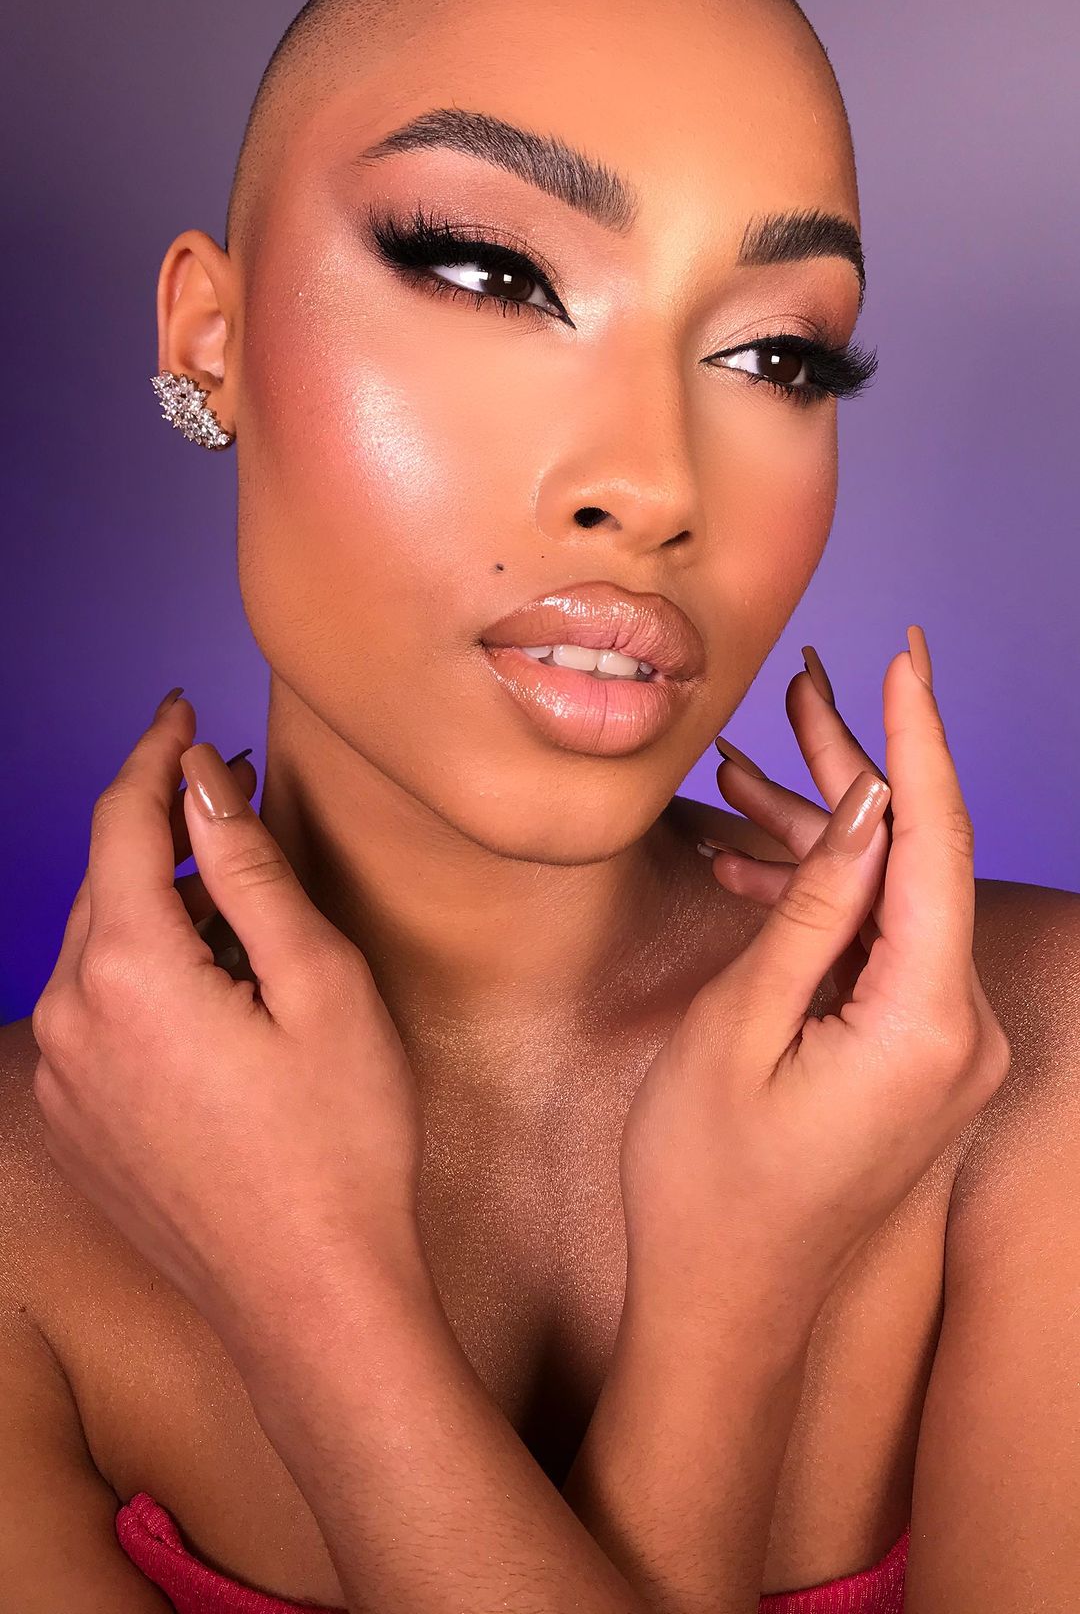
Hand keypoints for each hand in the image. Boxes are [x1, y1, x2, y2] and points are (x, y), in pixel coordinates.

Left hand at [30, 692, 425, 1359]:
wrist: (310, 1300)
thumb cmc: (341, 1143)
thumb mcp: (320, 981)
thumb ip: (248, 866)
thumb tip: (202, 776)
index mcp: (128, 973)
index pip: (122, 821)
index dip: (155, 753)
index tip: (184, 709)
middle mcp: (69, 1019)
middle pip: (103, 878)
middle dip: (162, 821)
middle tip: (230, 786)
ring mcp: (63, 1079)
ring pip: (95, 943)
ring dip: (155, 898)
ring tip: (232, 884)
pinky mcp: (74, 1122)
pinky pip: (93, 1008)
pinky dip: (139, 966)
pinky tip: (207, 976)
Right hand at [619, 631, 1010, 1330]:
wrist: (725, 1308)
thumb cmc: (709, 1183)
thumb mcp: (739, 1027)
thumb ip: (813, 910)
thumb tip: (870, 806)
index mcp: (924, 1025)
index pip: (936, 845)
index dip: (917, 739)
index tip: (902, 656)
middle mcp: (960, 1034)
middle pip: (919, 863)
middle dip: (856, 769)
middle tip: (799, 686)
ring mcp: (944, 1051)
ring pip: (894, 901)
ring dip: (825, 836)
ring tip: (746, 762)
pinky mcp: (916, 1060)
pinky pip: (879, 952)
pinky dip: (824, 904)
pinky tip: (751, 865)